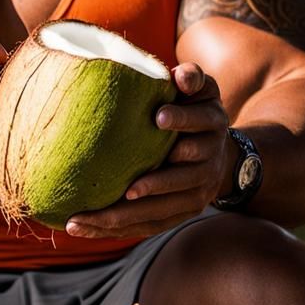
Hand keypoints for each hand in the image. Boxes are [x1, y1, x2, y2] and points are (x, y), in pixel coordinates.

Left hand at [65, 62, 232, 238]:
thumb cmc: (195, 109)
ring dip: (124, 218)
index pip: (199, 124)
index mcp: (211, 125)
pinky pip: (150, 224)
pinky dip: (119, 228)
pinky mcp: (181, 211)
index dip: (181, 121)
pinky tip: (87, 228)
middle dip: (154, 185)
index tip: (158, 118)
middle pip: (182, 179)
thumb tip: (179, 76)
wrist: (221, 151)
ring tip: (83, 219)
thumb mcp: (200, 89)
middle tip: (126, 190)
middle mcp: (208, 163)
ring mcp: (197, 192)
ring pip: (161, 210)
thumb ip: (191, 78)